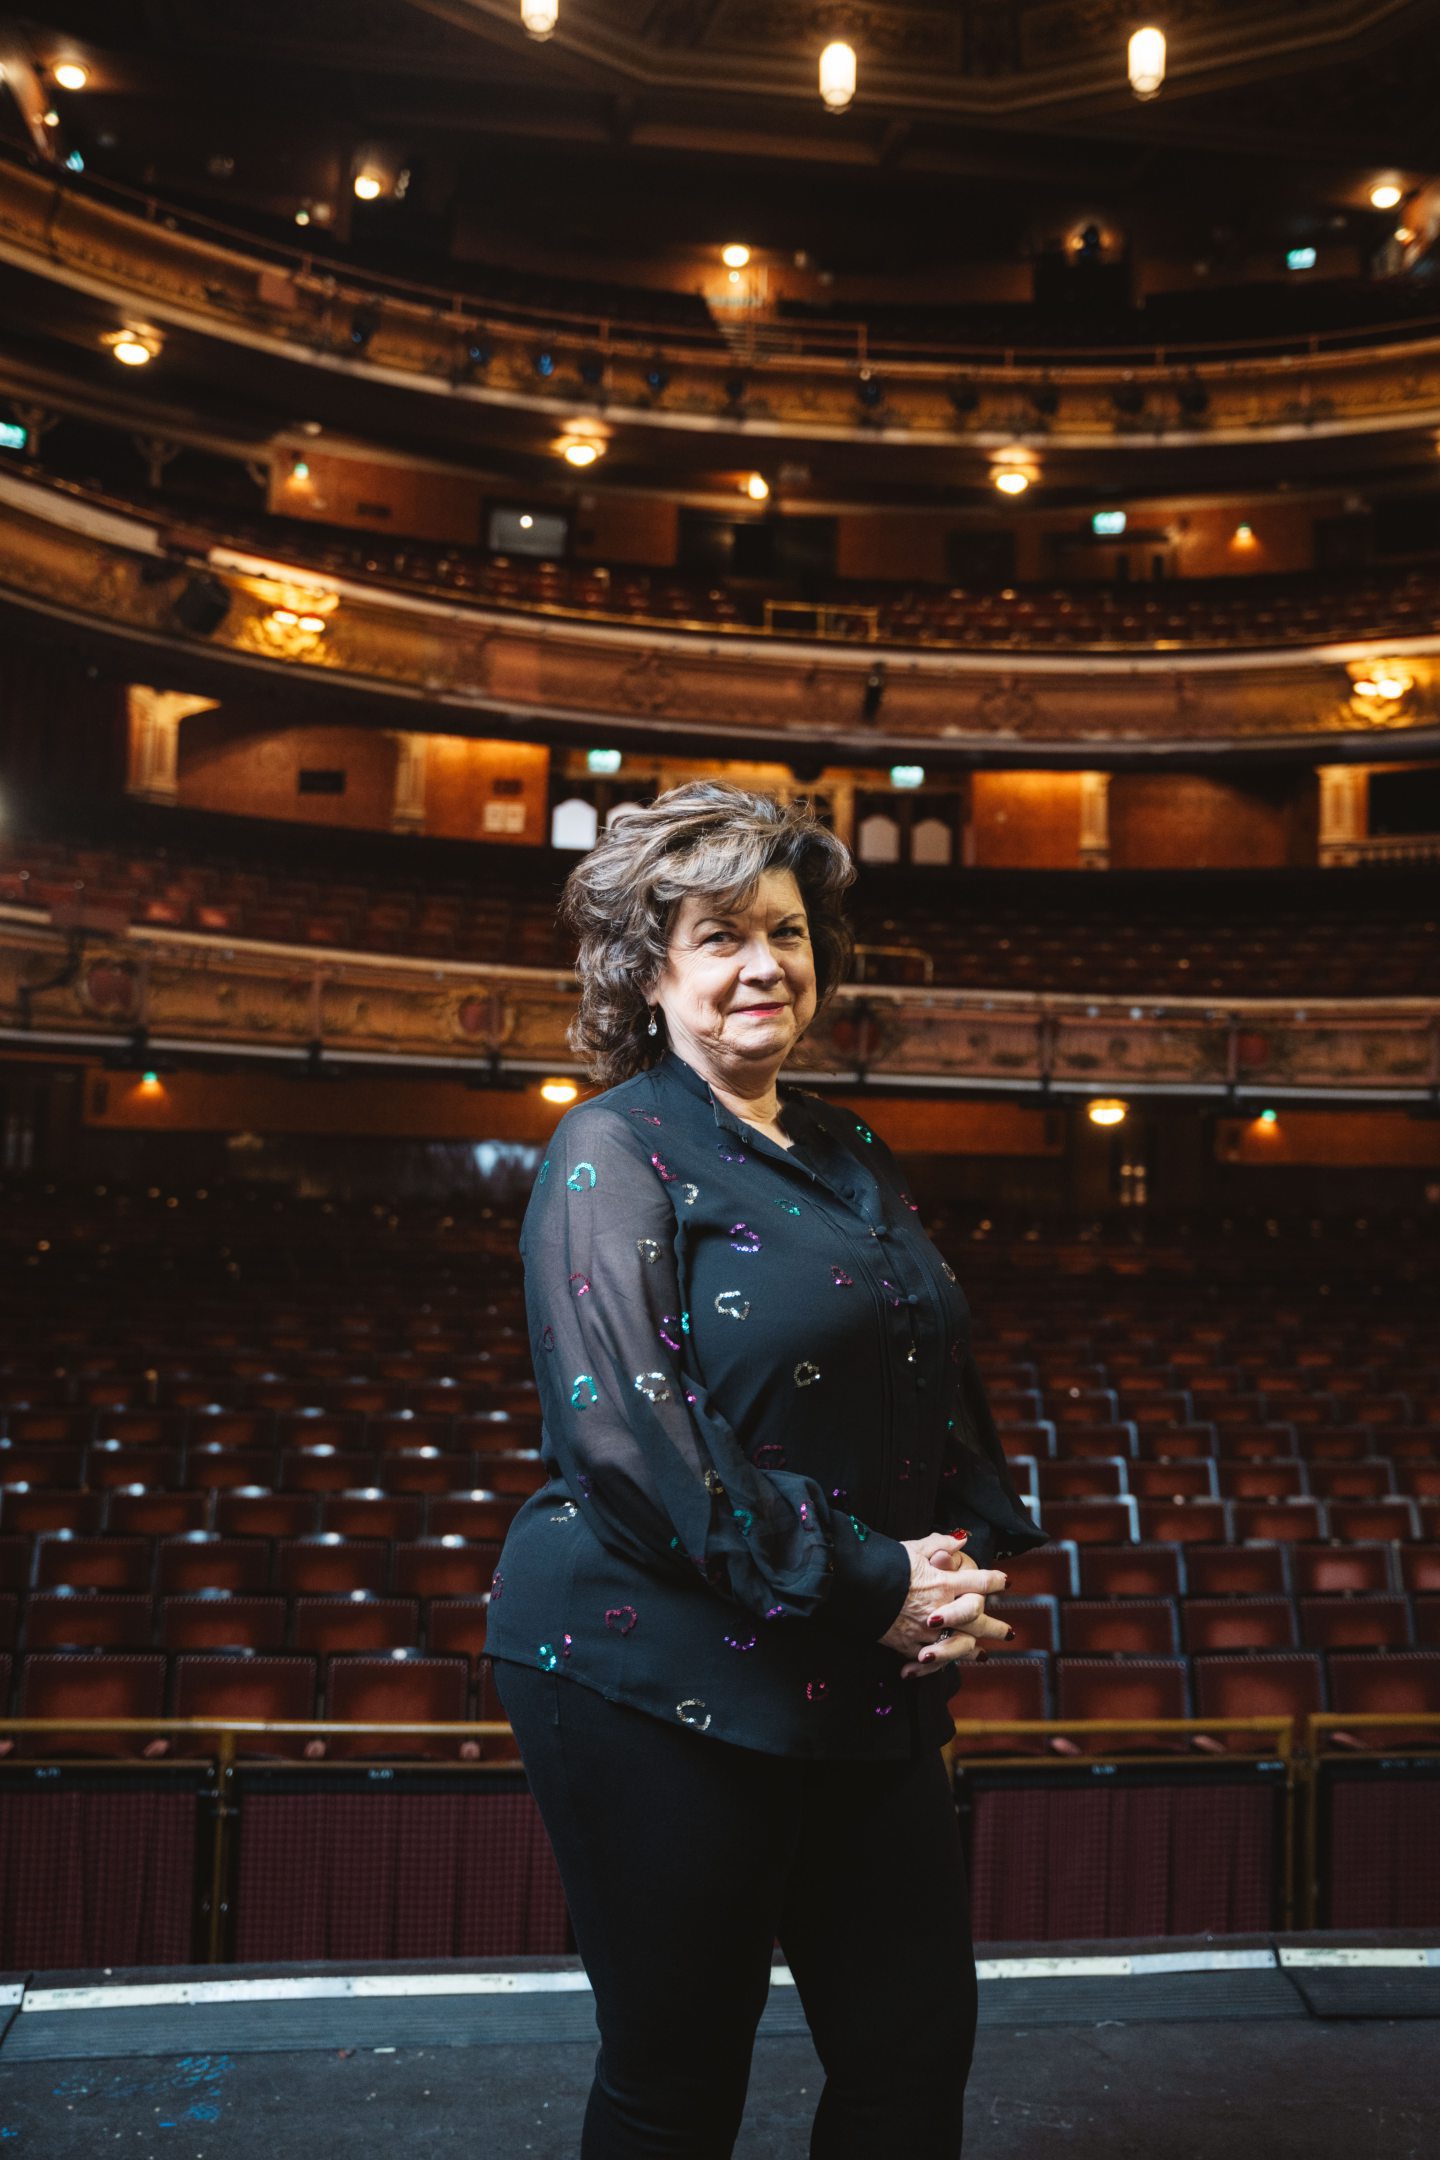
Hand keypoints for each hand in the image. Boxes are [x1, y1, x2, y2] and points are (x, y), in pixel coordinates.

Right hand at [877, 1532, 1009, 1677]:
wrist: (854, 1584)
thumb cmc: (885, 1562)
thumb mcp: (914, 1547)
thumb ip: (941, 1543)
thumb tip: (963, 1538)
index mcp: (944, 1581)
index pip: (980, 1581)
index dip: (995, 1581)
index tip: (1006, 1582)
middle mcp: (940, 1607)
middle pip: (978, 1619)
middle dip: (995, 1627)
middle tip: (1008, 1633)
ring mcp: (926, 1630)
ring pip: (960, 1644)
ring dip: (974, 1650)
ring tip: (984, 1654)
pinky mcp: (909, 1644)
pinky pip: (932, 1659)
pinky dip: (942, 1662)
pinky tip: (950, 1662)